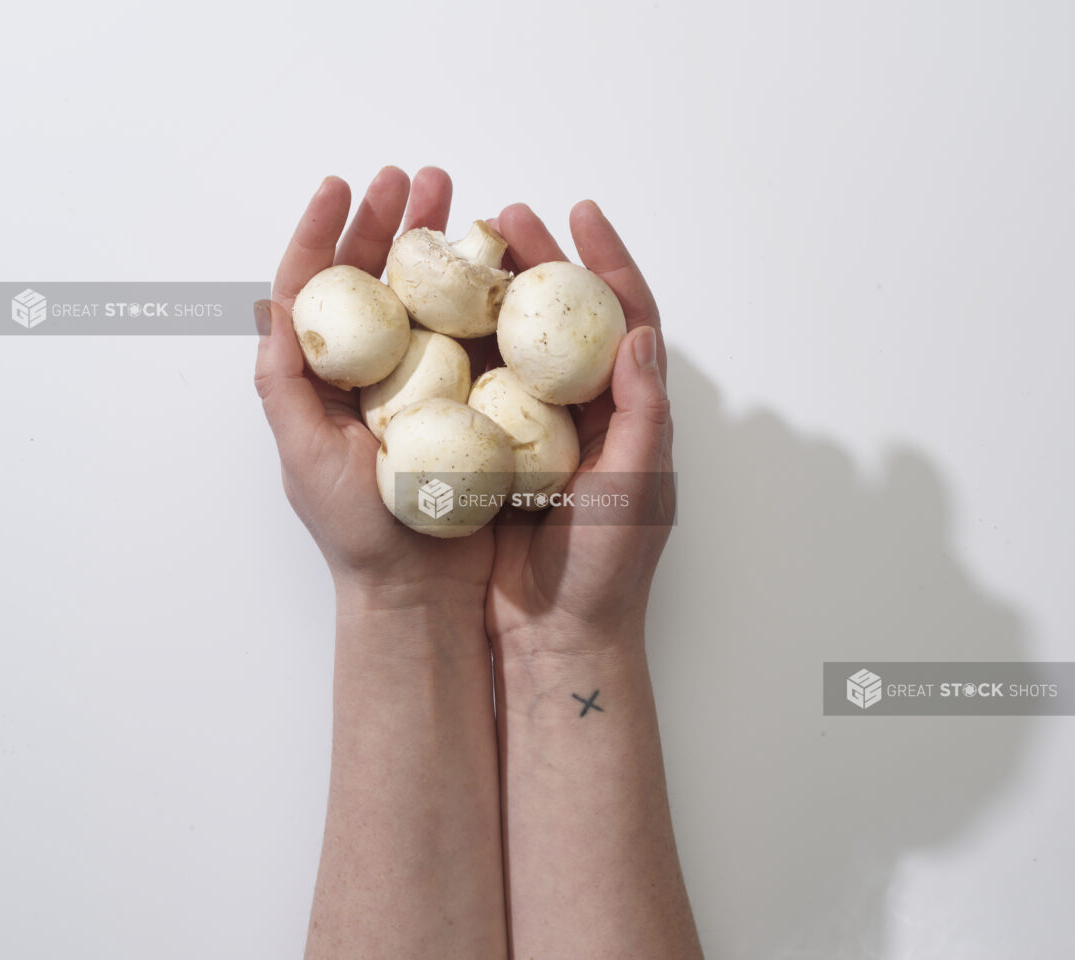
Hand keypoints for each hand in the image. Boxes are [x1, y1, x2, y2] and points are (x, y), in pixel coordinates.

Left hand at [254, 167, 494, 605]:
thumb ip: (283, 383)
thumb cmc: (356, 532)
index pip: (317, 289)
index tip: (342, 184)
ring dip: (443, 248)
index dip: (324, 232)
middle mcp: (375, 373)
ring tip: (463, 203)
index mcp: (326, 378)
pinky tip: (499, 268)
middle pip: (378, 280)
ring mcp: (426, 385)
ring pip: (431, 299)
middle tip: (423, 178)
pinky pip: (478, 341)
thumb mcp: (304, 455)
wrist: (420, 590)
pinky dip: (485, 300)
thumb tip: (273, 307)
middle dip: (395, 223)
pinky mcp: (472, 403)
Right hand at [485, 201, 674, 655]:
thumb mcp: (637, 487)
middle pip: (565, 318)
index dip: (608, 261)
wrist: (555, 632)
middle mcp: (585, 412)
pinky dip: (459, 350)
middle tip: (505, 217)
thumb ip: (642, 413)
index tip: (581, 212)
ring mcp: (536, 429)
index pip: (626, 318)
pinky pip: (475, 389)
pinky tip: (432, 319)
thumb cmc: (607, 567)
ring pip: (516, 346)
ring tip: (465, 251)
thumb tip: (640, 334)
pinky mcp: (494, 452)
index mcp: (630, 412)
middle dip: (541, 263)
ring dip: (495, 297)